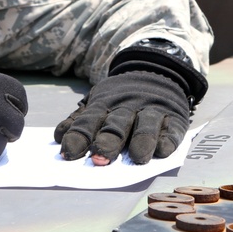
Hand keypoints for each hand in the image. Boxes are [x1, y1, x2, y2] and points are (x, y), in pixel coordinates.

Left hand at [54, 49, 205, 164]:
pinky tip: (163, 151)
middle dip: (107, 142)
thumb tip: (59, 135)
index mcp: (104, 105)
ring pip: (145, 125)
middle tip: (99, 158)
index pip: (88, 121)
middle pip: (115, 125)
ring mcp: (151, 111)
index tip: (68, 153)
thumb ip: (80, 120)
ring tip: (137, 156)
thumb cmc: (119, 100)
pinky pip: (171, 129)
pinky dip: (167, 140)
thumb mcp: (97, 103)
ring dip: (141, 140)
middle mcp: (126, 107)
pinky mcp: (173, 118)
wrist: (155, 73)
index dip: (78, 137)